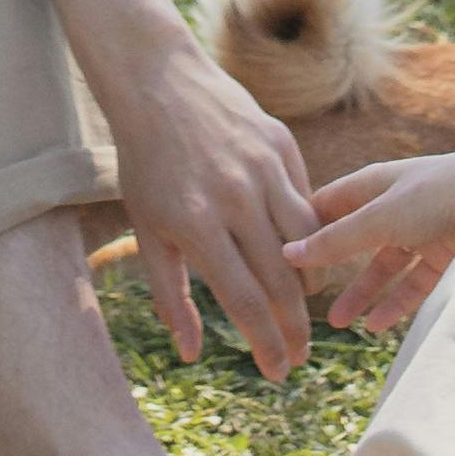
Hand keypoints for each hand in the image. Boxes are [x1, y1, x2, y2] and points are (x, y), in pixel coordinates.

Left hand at [99, 27, 319, 375]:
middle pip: (283, 279)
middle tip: (298, 356)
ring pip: (308, 240)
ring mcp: (264, 168)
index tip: (278, 372)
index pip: (246, 300)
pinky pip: (307, 200)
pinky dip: (309, 232)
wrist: (159, 83)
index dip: (267, 343)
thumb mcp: (147, 231)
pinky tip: (301, 253)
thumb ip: (171, 296)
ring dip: (309, 284)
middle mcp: (237, 198)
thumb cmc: (146, 164)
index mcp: (198, 224)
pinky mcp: (282, 144)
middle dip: (295, 328)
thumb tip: (190, 355)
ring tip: (300, 309)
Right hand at [303, 142, 454, 338]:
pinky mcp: (447, 254)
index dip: (302, 230)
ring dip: (362, 293)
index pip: (326, 206)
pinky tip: (378, 325)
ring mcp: (421, 230)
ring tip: (339, 323)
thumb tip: (289, 254)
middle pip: (353, 240)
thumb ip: (336, 241)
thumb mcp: (381, 219)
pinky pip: (414, 284)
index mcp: (373, 184)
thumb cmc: (443, 193)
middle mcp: (395, 205)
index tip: (275, 260)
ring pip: (383, 267)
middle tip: (303, 301)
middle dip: (330, 271)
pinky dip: (396, 303)